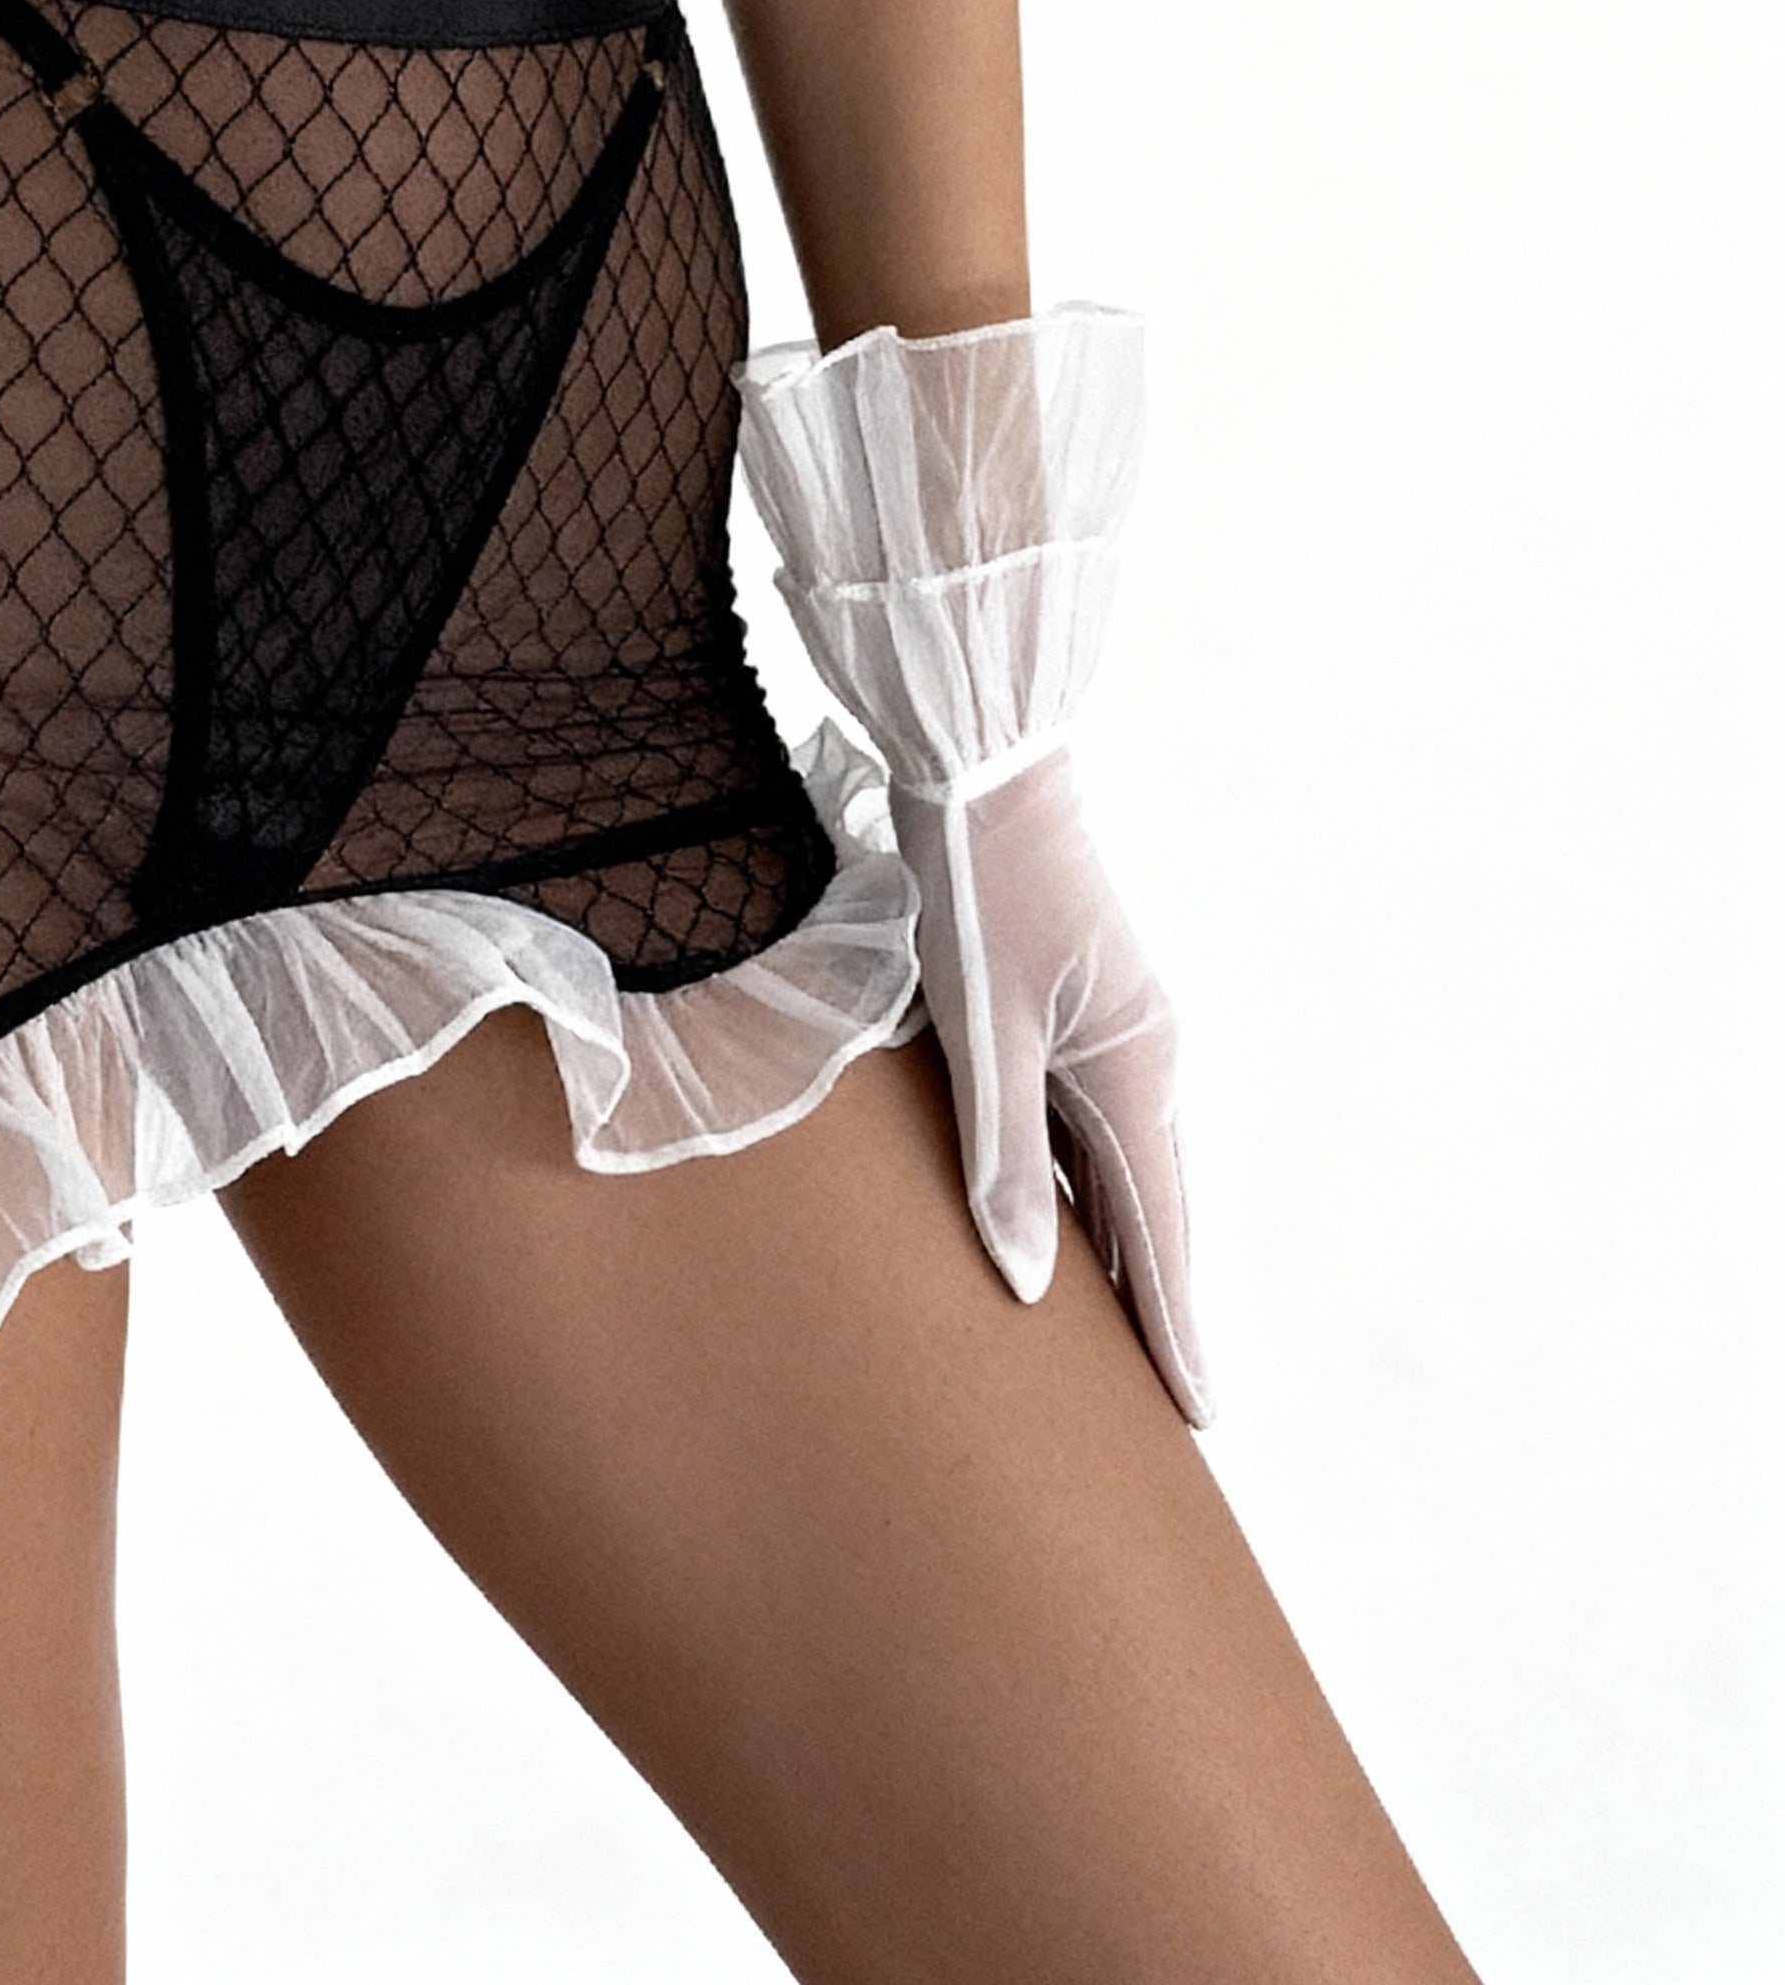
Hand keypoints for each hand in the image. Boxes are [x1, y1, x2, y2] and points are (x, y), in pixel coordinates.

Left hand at [891, 742, 1208, 1424]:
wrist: (985, 757)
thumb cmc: (977, 879)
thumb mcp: (982, 1023)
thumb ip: (1002, 1152)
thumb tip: (1029, 1287)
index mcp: (1133, 1070)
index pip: (1158, 1234)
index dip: (1172, 1328)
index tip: (1197, 1417)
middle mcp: (1142, 1057)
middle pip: (1154, 1210)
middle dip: (1160, 1305)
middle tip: (1169, 1406)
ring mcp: (1116, 1026)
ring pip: (1124, 1167)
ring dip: (1126, 1249)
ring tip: (1120, 1338)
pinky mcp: (1081, 1001)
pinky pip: (1093, 1122)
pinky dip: (1089, 1187)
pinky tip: (1060, 1217)